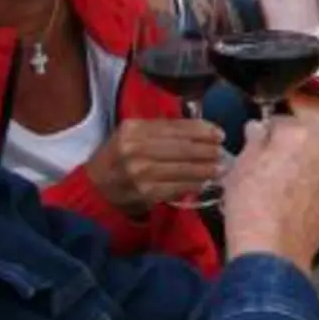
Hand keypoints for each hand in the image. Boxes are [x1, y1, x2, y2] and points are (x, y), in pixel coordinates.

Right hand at [84, 118, 225, 213]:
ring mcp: (139, 172)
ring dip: (205, 168)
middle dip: (207, 149)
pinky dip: (193, 184)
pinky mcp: (144, 192)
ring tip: (219, 167)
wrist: (96, 186)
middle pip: (181, 147)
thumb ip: (162, 129)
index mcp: (133, 129)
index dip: (201, 130)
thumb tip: (202, 131)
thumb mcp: (134, 134)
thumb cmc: (120, 156)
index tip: (218, 133)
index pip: (175, 127)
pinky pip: (176, 187)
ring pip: (181, 168)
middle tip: (222, 151)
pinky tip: (204, 181)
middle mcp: (135, 148)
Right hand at [223, 118, 318, 273]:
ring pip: (318, 161)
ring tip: (283, 187)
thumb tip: (258, 127)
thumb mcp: (241, 167)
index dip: (267, 134)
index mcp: (299, 134)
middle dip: (290, 149)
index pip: (282, 122)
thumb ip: (254, 141)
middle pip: (305, 140)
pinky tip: (297, 202)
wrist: (273, 251)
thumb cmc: (250, 205)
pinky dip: (314, 186)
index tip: (257, 147)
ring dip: (305, 166)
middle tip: (269, 169)